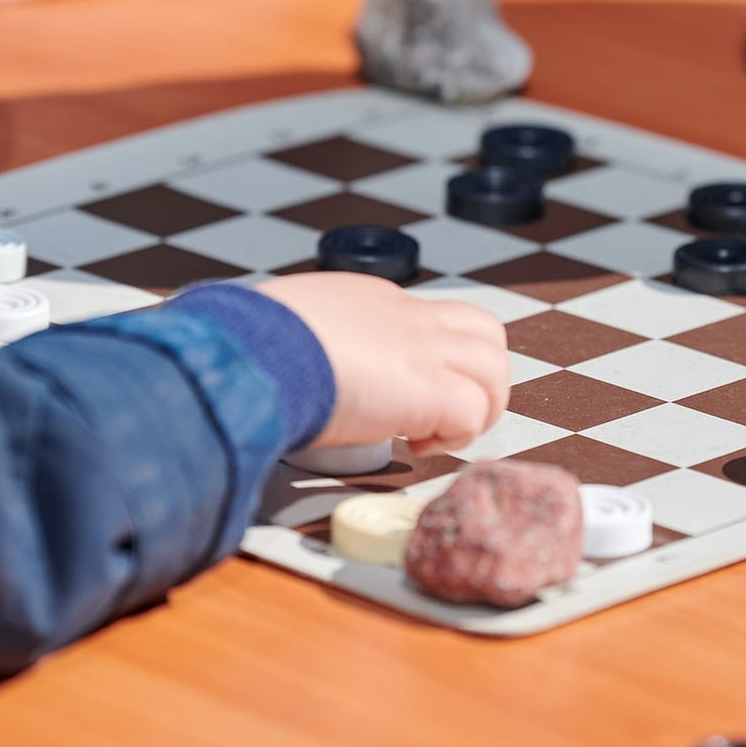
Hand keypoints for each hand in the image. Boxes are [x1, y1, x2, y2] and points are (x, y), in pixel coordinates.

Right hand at [256, 272, 509, 455]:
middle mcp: (408, 318)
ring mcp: (423, 350)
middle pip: (485, 333)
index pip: (434, 320)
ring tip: (437, 434)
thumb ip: (310, 340)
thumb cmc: (249, 346)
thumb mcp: (287, 327)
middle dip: (479, 378)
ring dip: (479, 407)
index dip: (434, 358)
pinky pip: (474, 411)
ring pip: (496, 366)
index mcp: (375, 302)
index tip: (403, 391)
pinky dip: (458, 434)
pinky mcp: (428, 389)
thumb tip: (292, 366)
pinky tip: (418, 445)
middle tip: (442, 415)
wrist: (250, 353)